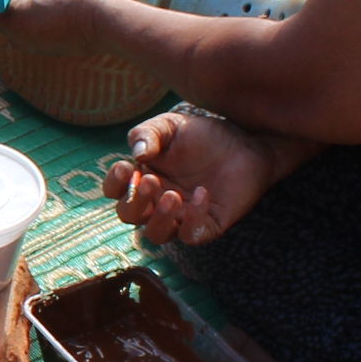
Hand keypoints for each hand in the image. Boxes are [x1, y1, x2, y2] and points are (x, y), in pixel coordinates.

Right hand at [99, 108, 286, 246]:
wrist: (246, 141)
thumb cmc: (204, 135)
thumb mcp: (170, 126)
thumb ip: (147, 134)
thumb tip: (136, 155)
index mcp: (142, 177)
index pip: (115, 191)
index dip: (114, 184)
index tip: (126, 167)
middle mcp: (156, 201)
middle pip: (129, 216)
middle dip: (135, 202)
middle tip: (152, 181)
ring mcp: (181, 217)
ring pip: (156, 234)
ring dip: (158, 218)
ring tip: (172, 196)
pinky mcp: (207, 226)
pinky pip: (191, 235)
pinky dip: (193, 219)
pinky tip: (202, 193)